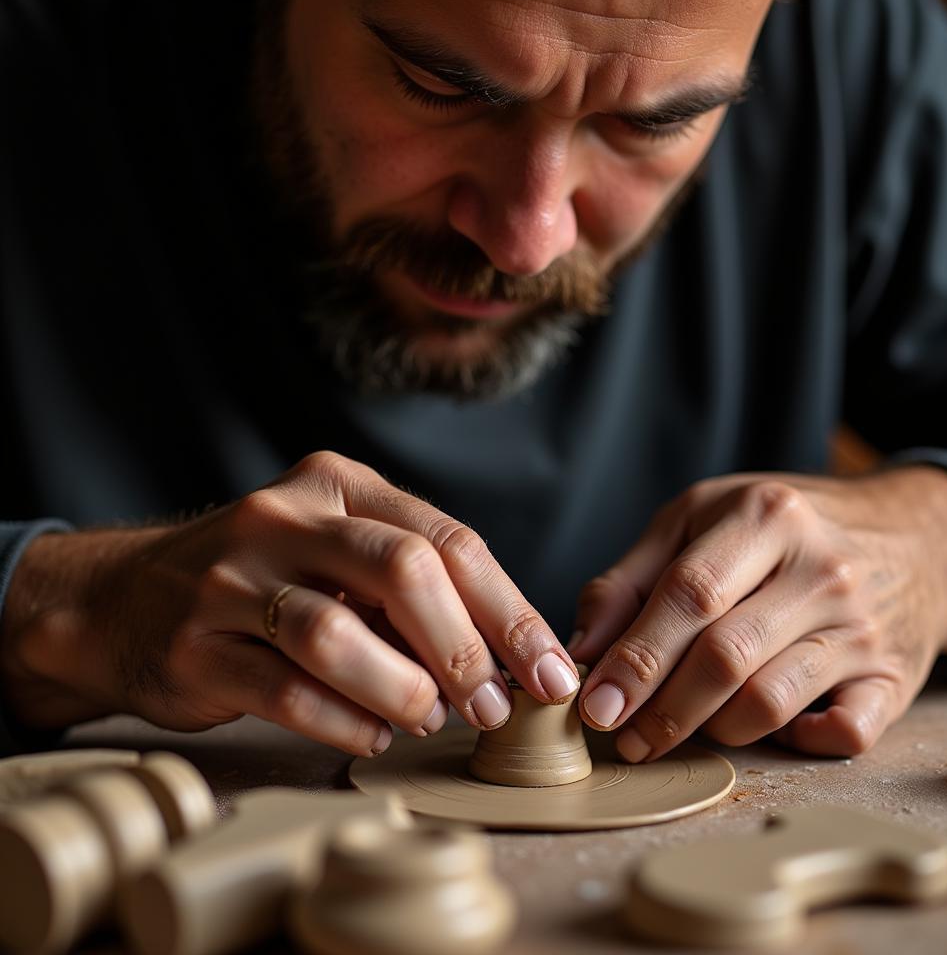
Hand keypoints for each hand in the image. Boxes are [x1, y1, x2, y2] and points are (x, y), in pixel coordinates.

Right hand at [1, 452, 578, 754]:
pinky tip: (371, 735)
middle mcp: (285, 517)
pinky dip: (342, 722)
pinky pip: (284, 690)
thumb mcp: (335, 550)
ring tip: (431, 720)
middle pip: (402, 570)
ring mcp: (231, 578)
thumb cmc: (263, 578)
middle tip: (495, 707)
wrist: (124, 597)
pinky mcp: (194, 645)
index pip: (447, 540)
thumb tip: (507, 659)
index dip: (508, 611)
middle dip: (465, 648)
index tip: (549, 670)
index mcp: (339, 484)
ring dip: (403, 689)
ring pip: (337, 633)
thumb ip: (409, 587)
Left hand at [570, 467, 946, 758]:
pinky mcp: (894, 678)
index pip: (690, 596)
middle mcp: (822, 570)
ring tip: (680, 727)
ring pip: (771, 701)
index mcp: (766, 517)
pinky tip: (769, 729)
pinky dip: (799, 744)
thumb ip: (632, 578)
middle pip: (726, 656)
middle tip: (623, 736)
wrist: (912, 536)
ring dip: (712, 730)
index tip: (596, 705)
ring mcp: (863, 627)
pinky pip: (844, 733)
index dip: (636, 657)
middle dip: (662, 709)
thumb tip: (582, 650)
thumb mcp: (700, 519)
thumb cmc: (782, 528)